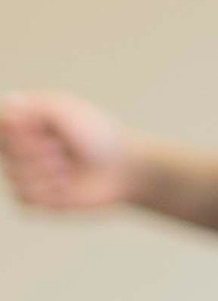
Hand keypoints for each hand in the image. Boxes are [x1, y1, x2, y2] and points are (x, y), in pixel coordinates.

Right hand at [0, 92, 134, 212]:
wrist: (123, 169)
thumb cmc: (97, 134)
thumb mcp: (66, 112)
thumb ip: (34, 107)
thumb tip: (8, 102)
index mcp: (26, 120)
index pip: (1, 123)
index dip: (16, 130)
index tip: (36, 126)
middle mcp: (21, 145)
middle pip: (6, 151)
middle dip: (38, 150)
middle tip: (63, 147)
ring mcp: (27, 172)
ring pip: (14, 176)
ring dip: (47, 171)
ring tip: (68, 166)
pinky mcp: (36, 197)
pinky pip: (24, 198)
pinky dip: (48, 192)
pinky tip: (67, 185)